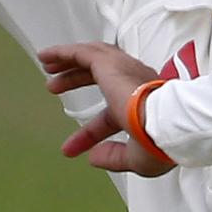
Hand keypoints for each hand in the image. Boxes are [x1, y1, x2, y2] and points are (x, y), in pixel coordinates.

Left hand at [37, 42, 175, 176]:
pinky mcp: (109, 64)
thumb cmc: (158, 140)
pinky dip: (63, 53)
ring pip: (92, 57)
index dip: (89, 134)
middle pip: (100, 75)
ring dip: (69, 61)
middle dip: (76, 80)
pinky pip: (82, 53)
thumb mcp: (135, 158)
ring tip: (49, 65)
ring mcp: (124, 70)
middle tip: (56, 87)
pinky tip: (47, 56)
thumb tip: (95, 158)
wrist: (165, 122)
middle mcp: (136, 82)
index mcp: (144, 104)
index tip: (71, 148)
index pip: (110, 115)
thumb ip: (114, 158)